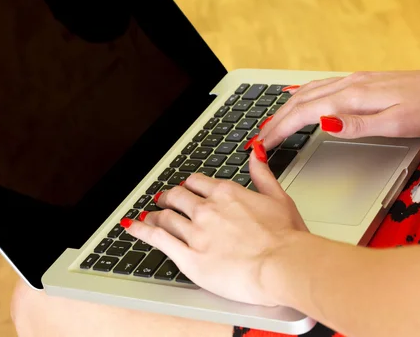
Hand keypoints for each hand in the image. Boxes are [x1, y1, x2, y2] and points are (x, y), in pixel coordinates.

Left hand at [122, 152, 307, 305]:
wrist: (284, 266)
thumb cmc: (287, 238)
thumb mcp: (279, 197)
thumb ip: (262, 174)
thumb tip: (255, 153)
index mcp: (226, 193)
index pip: (196, 183)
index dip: (187, 186)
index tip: (184, 190)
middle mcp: (207, 209)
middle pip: (176, 197)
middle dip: (168, 198)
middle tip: (163, 201)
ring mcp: (195, 233)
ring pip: (165, 217)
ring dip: (155, 214)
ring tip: (150, 215)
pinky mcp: (189, 257)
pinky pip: (157, 238)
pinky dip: (141, 230)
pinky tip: (132, 227)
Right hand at [260, 68, 419, 148]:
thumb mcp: (397, 123)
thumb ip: (357, 125)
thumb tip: (322, 125)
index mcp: (353, 97)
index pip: (304, 114)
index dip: (279, 130)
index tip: (262, 144)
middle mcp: (349, 85)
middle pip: (299, 101)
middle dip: (275, 120)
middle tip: (258, 139)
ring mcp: (354, 81)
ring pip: (307, 92)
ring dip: (285, 108)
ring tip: (270, 123)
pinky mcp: (361, 81)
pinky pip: (319, 87)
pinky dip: (300, 96)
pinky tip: (296, 97)